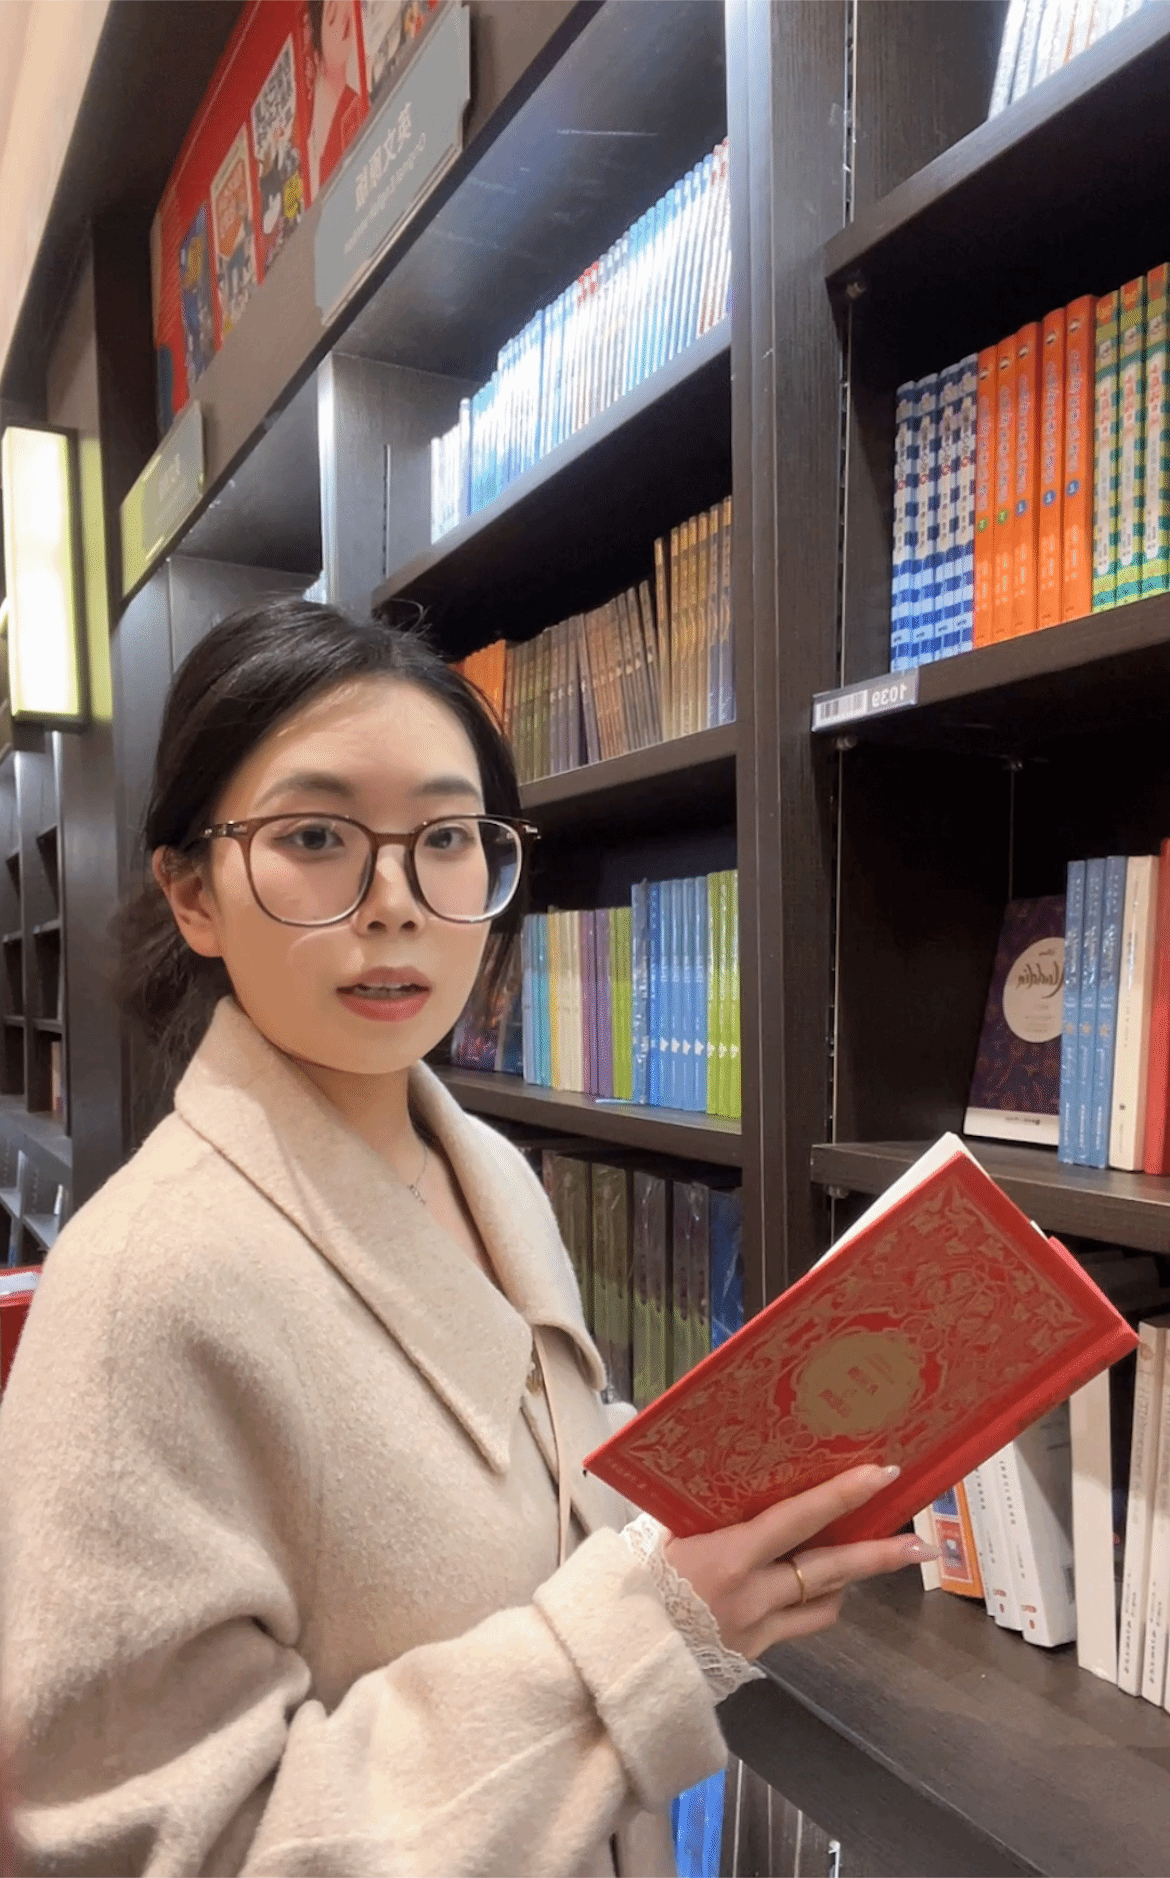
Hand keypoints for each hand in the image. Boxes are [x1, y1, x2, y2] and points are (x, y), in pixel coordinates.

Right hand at [664, 1463, 937, 1659]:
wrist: (623, 1651)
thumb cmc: (642, 1581)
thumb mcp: (675, 1534)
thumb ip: (716, 1516)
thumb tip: (748, 1479)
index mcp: (731, 1555)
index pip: (799, 1518)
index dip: (842, 1495)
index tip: (880, 1474)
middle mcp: (754, 1593)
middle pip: (831, 1569)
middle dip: (879, 1555)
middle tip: (920, 1543)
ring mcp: (760, 1627)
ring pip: (825, 1601)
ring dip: (852, 1579)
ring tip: (880, 1558)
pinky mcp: (759, 1653)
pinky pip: (802, 1624)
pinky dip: (817, 1604)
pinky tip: (824, 1592)